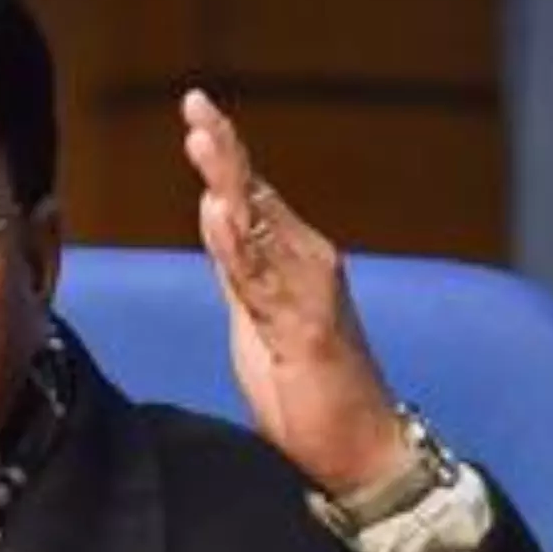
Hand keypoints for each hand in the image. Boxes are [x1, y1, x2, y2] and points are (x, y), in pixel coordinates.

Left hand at [180, 90, 407, 495]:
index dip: (223, 155)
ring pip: (261, 227)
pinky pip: (265, 281)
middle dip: (225, 151)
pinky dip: (239, 246)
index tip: (197, 110)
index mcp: (289, 261)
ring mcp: (308, 294)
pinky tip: (217, 213)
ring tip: (204, 139)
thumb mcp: (253, 315)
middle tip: (196, 103)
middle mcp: (305, 264)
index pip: (249, 197)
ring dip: (230, 182)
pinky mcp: (307, 329)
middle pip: (255, 197)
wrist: (355, 448)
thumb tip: (213, 208)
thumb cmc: (304, 386)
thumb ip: (237, 264)